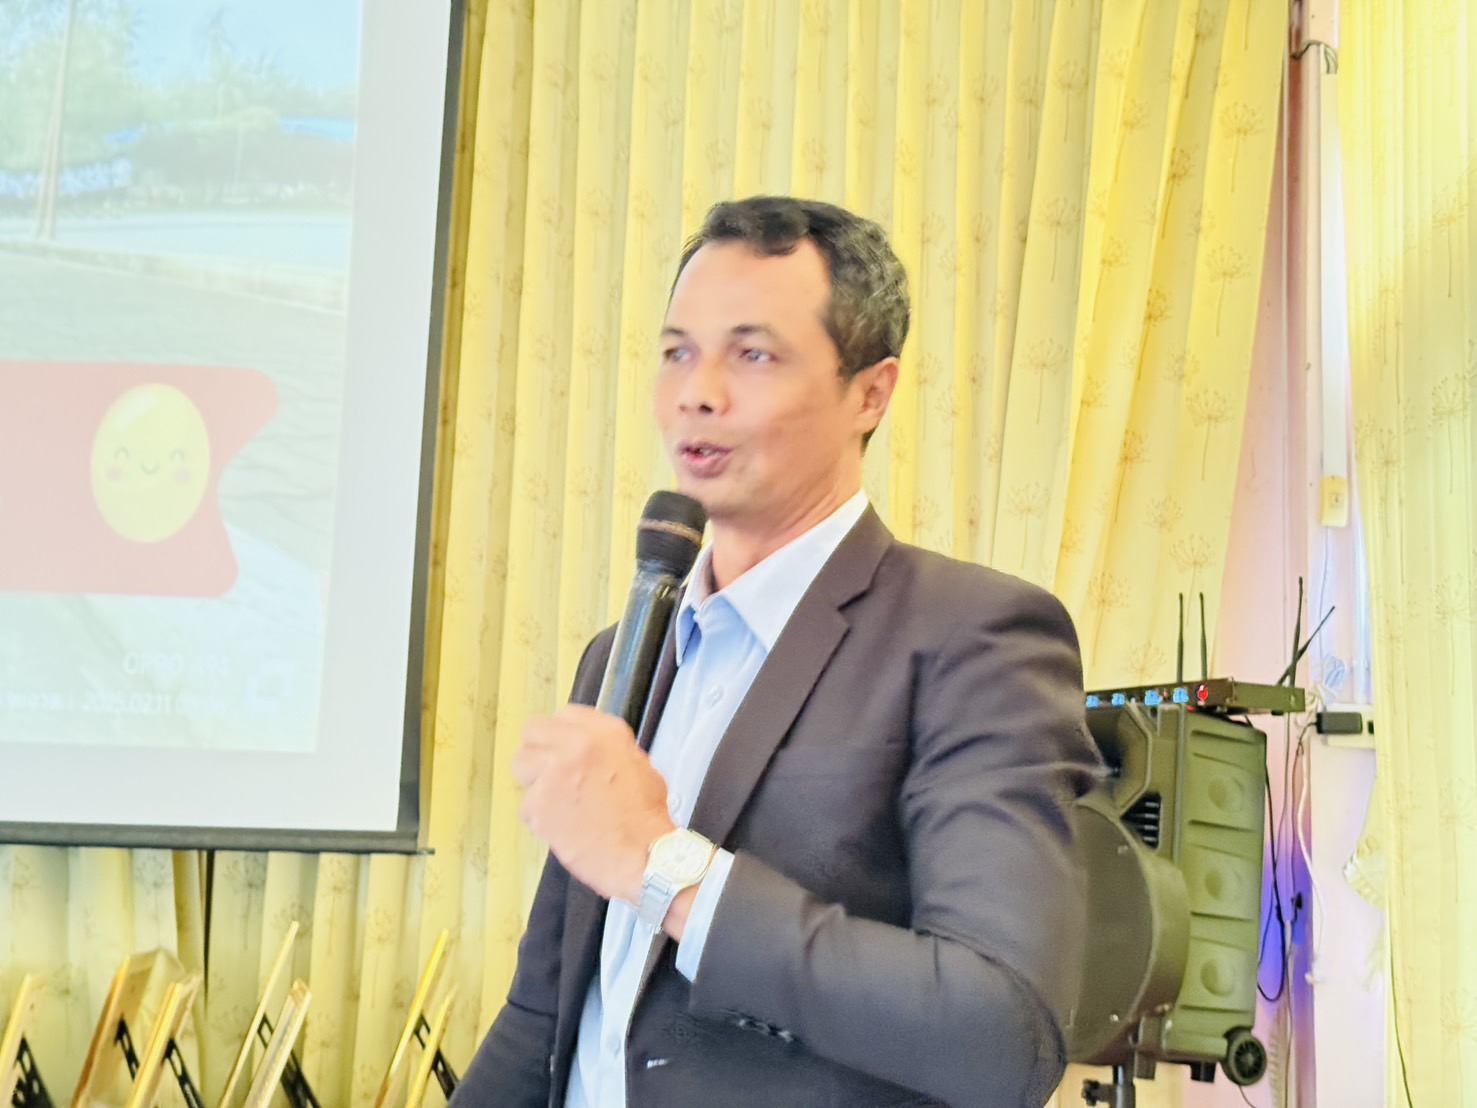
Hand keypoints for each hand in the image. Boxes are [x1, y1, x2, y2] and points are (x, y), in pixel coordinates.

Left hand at [511, 704, 675, 902]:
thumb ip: (608, 750)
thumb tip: (586, 751)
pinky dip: (540, 819)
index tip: (563, 750)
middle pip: (532, 731)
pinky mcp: (539, 803)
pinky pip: (526, 804)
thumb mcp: (639, 765)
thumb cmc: (646, 817)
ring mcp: (555, 772)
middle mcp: (577, 744)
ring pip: (520, 763)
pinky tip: (563, 828)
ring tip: (555, 802)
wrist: (644, 855)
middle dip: (538, 751)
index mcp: (605, 732)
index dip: (561, 735)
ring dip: (533, 782)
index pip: (564, 715)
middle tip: (549, 774)